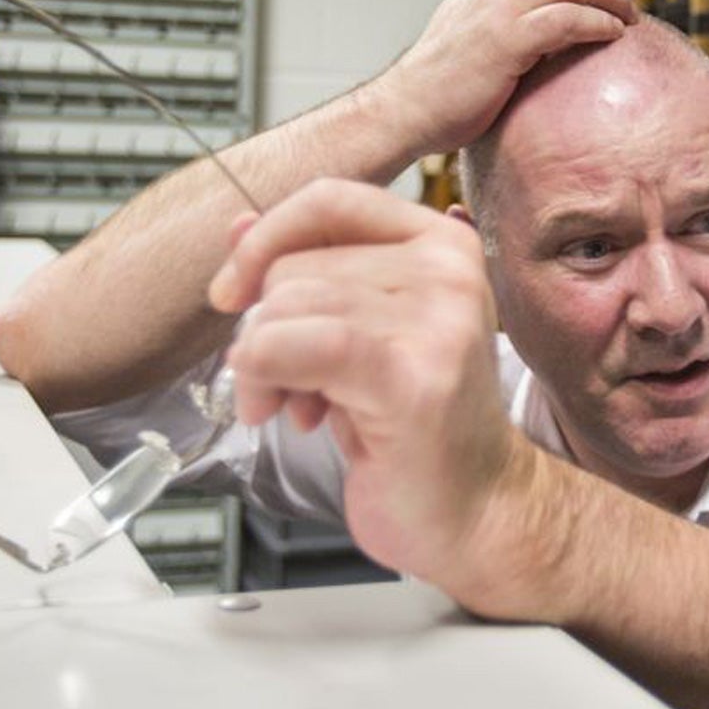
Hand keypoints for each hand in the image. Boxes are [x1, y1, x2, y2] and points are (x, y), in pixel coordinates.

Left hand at [208, 179, 549, 611]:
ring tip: (300, 407)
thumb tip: (237, 225)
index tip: (233, 293)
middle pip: (293, 263)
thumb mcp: (356, 331)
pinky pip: (291, 347)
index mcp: (440, 242)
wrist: (475, 511)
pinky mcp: (411, 374)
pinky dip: (269, 381)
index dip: (265, 239)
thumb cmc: (415, 428)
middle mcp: (447, 268)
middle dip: (262, 329)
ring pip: (282, 306)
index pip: (328, 198)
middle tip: (285, 384)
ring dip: (262, 368)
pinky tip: (300, 416)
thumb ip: (308, 272)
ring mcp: (437, 317)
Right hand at [381, 0, 634, 156]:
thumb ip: (515, 14)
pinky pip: (569, 18)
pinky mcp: (507, 40)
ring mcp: (501, 7)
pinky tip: (612, 37)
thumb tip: (564, 19)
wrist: (408, 108)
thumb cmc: (447, 82)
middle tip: (630, 0)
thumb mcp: (479, 29)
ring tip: (628, 19)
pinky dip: (600, 23)